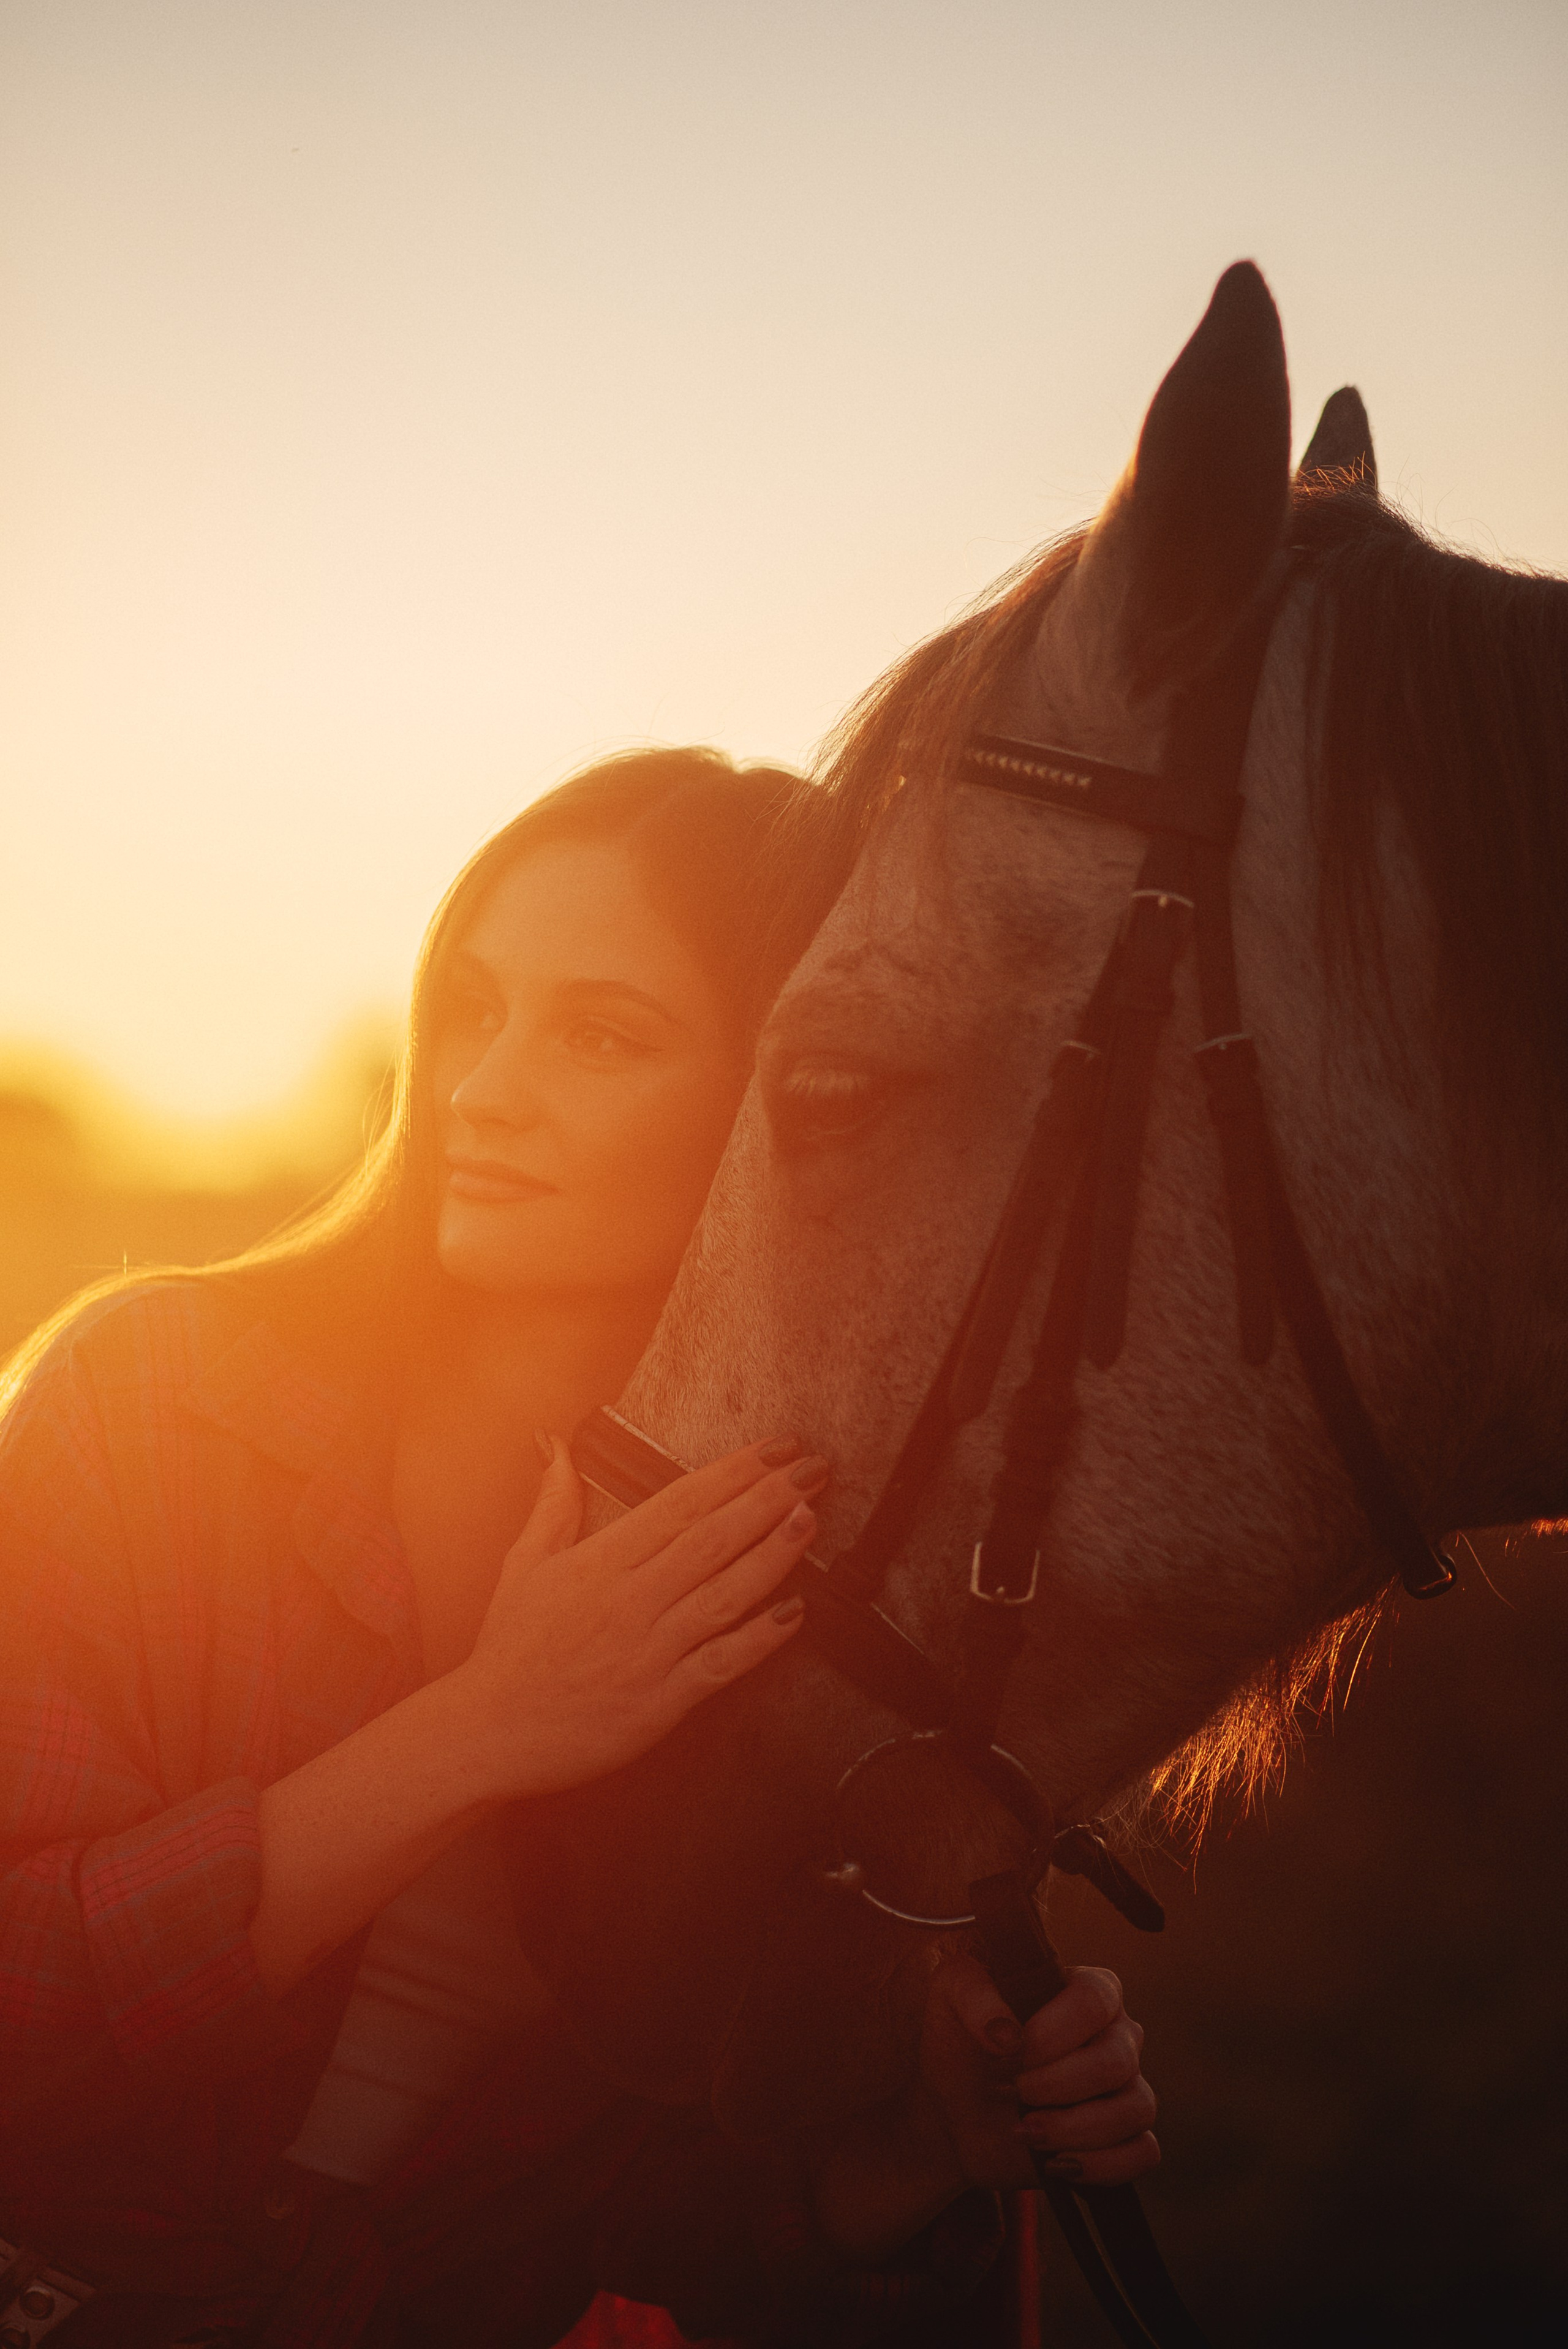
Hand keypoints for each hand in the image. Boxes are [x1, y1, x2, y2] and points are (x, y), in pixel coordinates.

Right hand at [457, 1433, 820, 1799]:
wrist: (489, 1732)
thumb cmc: (509, 1648)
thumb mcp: (525, 1563)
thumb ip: (554, 1502)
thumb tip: (558, 1446)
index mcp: (600, 1561)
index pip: (680, 1502)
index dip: (734, 1471)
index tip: (775, 1447)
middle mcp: (630, 1599)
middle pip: (711, 1538)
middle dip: (768, 1498)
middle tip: (813, 1469)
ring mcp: (648, 1650)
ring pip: (723, 1593)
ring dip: (773, 1554)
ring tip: (810, 1519)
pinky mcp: (660, 1700)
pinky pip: (720, 1663)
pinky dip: (758, 1639)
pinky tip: (794, 1614)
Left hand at [918, 1954, 1158, 2190]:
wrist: (951, 2111)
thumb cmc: (960, 2041)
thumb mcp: (950, 1995)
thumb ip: (973, 1995)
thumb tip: (1008, 2033)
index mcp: (1088, 1989)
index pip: (1096, 1999)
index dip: (1054, 2032)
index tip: (1012, 2051)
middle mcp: (1118, 2034)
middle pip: (1117, 2060)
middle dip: (1057, 2085)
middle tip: (1014, 2091)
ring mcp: (1126, 2088)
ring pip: (1135, 2109)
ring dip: (1073, 2129)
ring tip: (1026, 2130)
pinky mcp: (1122, 2139)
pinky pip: (1143, 2153)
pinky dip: (1101, 2165)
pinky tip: (1055, 2164)